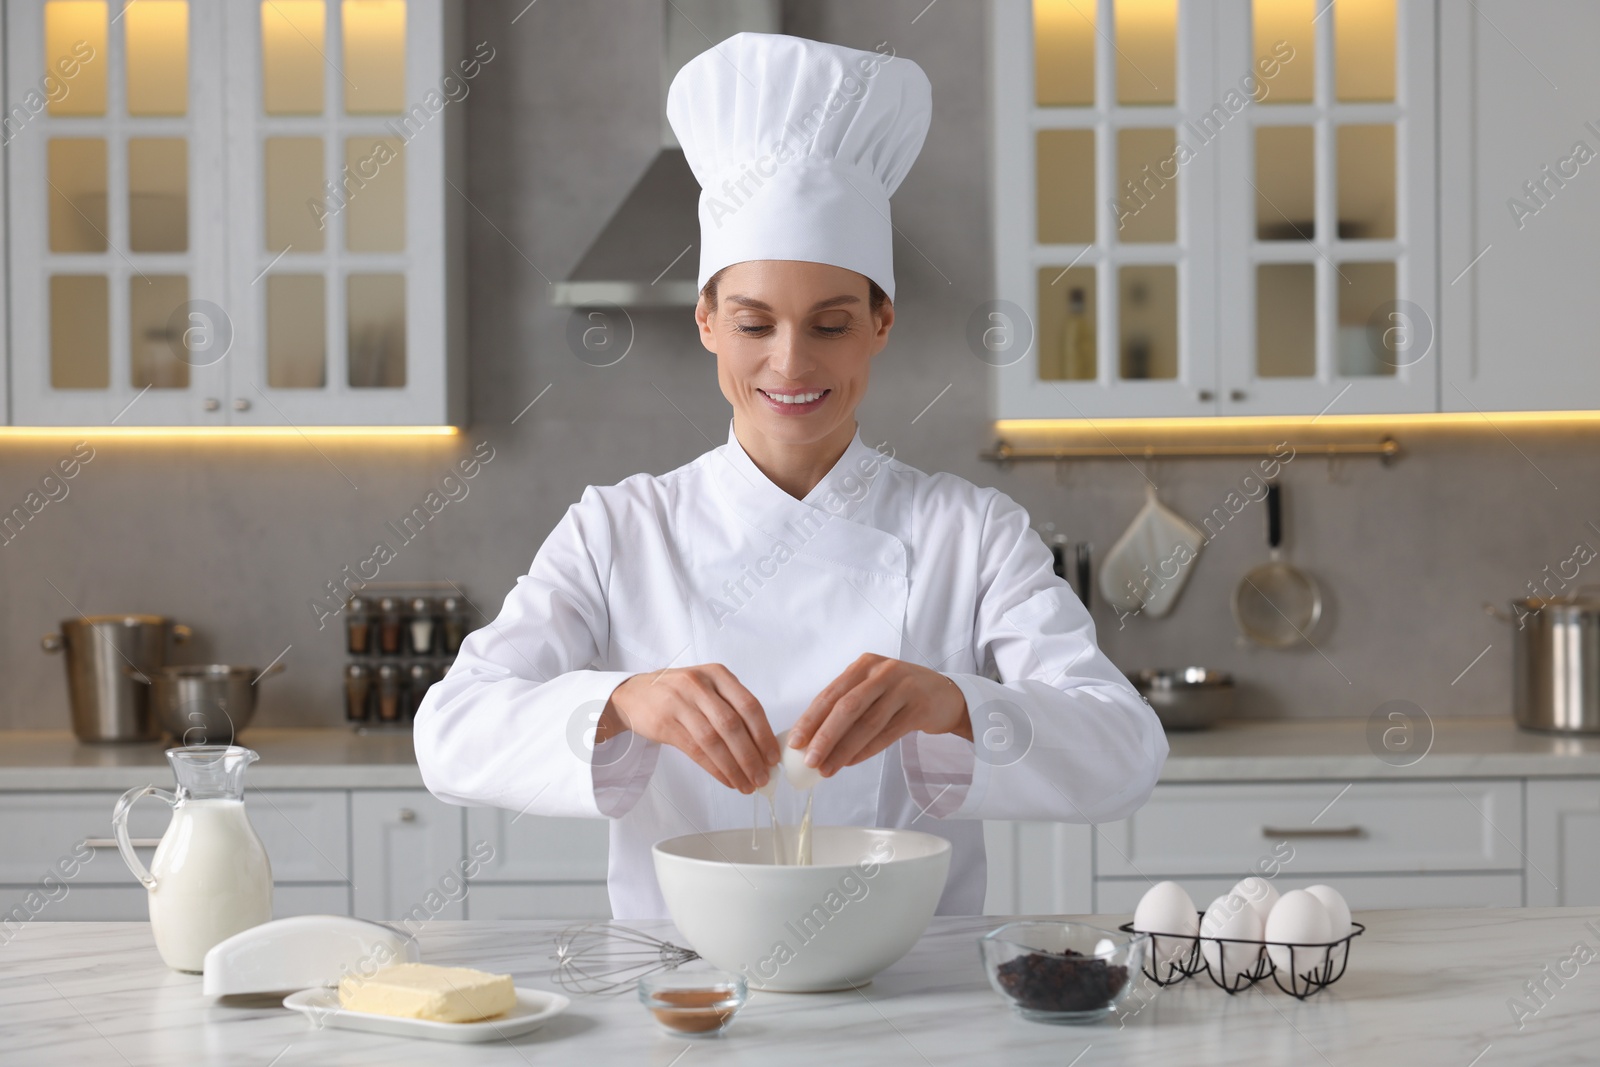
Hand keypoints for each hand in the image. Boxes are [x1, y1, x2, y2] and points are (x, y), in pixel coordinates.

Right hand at [600, 663, 779, 793]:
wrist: (634, 693)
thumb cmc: (679, 693)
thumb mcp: (707, 687)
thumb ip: (732, 707)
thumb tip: (763, 746)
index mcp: (717, 674)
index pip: (749, 706)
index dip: (764, 734)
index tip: (773, 757)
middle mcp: (699, 685)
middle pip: (732, 725)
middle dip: (751, 756)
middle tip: (763, 777)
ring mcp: (679, 703)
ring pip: (714, 740)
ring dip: (733, 767)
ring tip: (746, 785)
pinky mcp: (664, 723)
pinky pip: (696, 750)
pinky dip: (715, 769)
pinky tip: (727, 780)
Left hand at [787, 654, 971, 776]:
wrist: (946, 695)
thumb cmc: (900, 694)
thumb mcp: (873, 688)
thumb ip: (846, 705)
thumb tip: (811, 738)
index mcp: (864, 665)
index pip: (831, 694)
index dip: (811, 719)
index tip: (795, 742)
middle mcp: (882, 672)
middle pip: (847, 707)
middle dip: (825, 736)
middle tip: (809, 760)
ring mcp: (903, 688)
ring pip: (867, 723)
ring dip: (844, 749)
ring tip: (826, 768)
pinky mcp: (919, 707)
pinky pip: (887, 733)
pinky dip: (866, 750)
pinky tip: (850, 762)